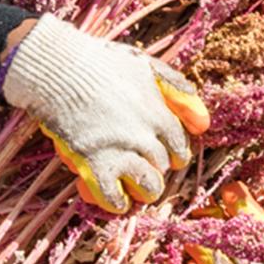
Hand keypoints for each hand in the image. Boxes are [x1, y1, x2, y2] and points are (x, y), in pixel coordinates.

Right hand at [0, 15, 209, 213]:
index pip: (180, 149)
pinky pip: (114, 198)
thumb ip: (176, 90)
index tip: (158, 152)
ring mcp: (122, 152)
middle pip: (163, 168)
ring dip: (142, 189)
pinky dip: (114, 201)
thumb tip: (203, 122)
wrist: (60, 68)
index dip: (171, 153)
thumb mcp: (146, 65)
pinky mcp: (95, 164)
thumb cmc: (100, 63)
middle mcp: (147, 138)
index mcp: (161, 115)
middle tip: (136, 163)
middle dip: (154, 168)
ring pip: (149, 188)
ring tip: (128, 183)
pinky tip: (107, 193)